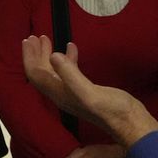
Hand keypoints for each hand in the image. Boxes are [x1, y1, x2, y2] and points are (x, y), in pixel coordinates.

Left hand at [21, 35, 157, 147]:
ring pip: (53, 71)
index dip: (29, 57)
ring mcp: (72, 92)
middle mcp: (61, 94)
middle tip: (35, 36)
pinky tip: (70, 47)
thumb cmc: (110, 108)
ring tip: (47, 38)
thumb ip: (70, 74)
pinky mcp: (84, 89)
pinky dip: (67, 58)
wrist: (129, 122)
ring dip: (48, 55)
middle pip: (42, 72)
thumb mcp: (89, 91)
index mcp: (58, 94)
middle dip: (36, 54)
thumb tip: (53, 55)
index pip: (36, 74)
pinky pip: (69, 71)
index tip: (28, 39)